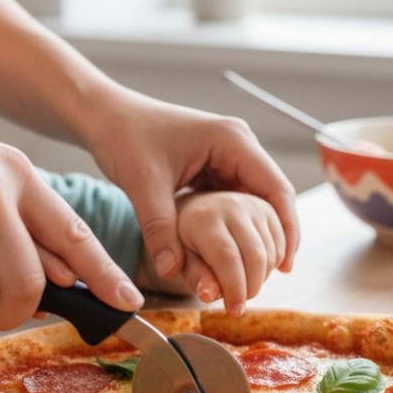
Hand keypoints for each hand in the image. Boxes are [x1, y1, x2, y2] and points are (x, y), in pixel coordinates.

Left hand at [81, 90, 299, 285]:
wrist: (105, 116)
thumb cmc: (125, 136)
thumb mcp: (143, 184)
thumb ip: (160, 229)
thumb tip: (171, 271)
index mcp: (233, 140)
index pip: (277, 188)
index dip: (288, 228)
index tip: (286, 264)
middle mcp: (237, 145)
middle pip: (272, 196)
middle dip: (275, 235)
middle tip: (274, 275)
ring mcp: (227, 156)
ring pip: (255, 201)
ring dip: (258, 233)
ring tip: (258, 271)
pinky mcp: (213, 166)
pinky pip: (235, 201)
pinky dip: (238, 226)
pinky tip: (235, 253)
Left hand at [170, 191, 285, 314]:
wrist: (179, 181)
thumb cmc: (167, 213)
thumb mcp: (154, 233)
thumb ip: (173, 257)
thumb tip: (205, 293)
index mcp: (202, 214)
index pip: (227, 257)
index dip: (234, 288)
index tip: (233, 309)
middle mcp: (232, 204)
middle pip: (257, 256)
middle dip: (253, 286)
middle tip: (238, 303)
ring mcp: (253, 203)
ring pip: (274, 250)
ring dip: (264, 276)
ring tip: (242, 284)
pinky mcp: (266, 205)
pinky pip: (282, 239)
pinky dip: (275, 262)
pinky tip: (257, 271)